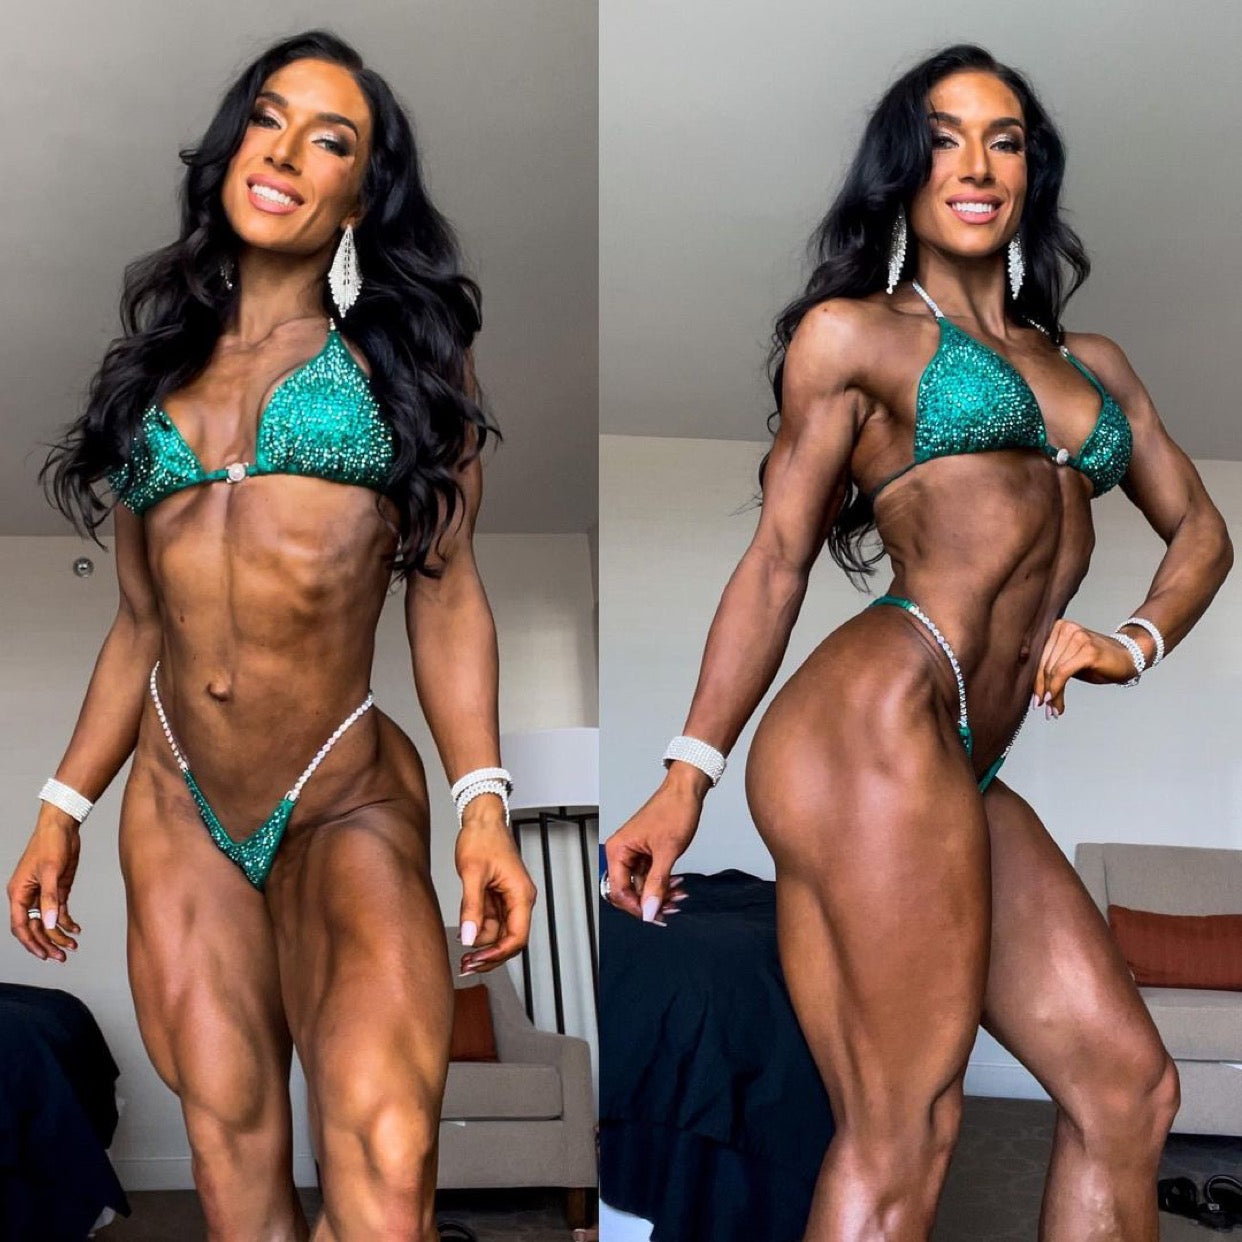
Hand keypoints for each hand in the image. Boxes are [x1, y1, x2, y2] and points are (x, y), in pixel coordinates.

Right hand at [7, 814, 82, 962]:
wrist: (63, 827)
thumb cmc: (51, 844)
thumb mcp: (51, 871)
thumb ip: (50, 898)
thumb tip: (50, 923)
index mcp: (19, 893)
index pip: (20, 925)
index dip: (31, 942)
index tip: (44, 955)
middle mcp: (28, 896)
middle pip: (34, 927)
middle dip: (47, 943)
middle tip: (62, 956)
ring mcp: (43, 894)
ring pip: (47, 922)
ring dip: (58, 935)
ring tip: (73, 946)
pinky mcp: (57, 890)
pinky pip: (59, 912)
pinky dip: (66, 922)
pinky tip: (76, 930)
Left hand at [455, 799, 536, 974]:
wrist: (481, 818)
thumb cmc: (483, 838)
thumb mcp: (472, 874)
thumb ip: (471, 907)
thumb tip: (469, 937)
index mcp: (520, 894)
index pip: (517, 937)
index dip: (498, 954)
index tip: (477, 961)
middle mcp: (519, 899)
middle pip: (509, 939)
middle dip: (488, 953)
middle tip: (465, 965)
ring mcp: (508, 898)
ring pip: (498, 932)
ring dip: (480, 940)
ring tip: (460, 941)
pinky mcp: (498, 896)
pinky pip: (490, 920)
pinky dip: (477, 928)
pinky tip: (464, 930)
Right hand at [603, 769, 703, 922]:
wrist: (687, 791)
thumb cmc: (673, 809)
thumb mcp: (667, 852)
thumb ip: (656, 884)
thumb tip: (649, 911)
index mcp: (618, 849)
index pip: (619, 890)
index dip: (637, 907)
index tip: (654, 916)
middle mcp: (623, 852)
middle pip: (629, 891)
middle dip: (650, 902)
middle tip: (670, 909)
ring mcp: (635, 853)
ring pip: (642, 886)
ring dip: (660, 894)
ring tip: (678, 896)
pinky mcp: (647, 853)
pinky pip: (651, 877)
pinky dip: (664, 884)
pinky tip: (677, 886)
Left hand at [1033, 619, 1144, 716]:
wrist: (1129, 657)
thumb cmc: (1099, 661)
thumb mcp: (1070, 663)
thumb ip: (1052, 669)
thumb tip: (1035, 690)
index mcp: (1057, 628)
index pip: (1038, 657)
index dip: (1034, 681)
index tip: (1034, 700)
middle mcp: (1066, 629)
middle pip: (1044, 665)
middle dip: (1042, 690)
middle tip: (1042, 708)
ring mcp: (1077, 637)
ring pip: (1052, 672)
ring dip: (1051, 695)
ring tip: (1053, 710)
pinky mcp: (1087, 650)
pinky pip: (1062, 673)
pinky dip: (1057, 690)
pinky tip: (1056, 703)